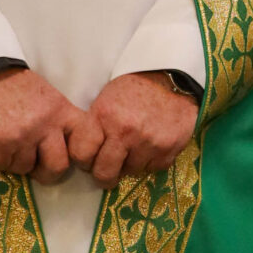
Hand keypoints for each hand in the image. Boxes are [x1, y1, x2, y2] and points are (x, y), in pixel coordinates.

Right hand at [0, 68, 84, 184]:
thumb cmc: (17, 88)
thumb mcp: (48, 98)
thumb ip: (60, 123)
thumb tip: (65, 154)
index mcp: (62, 111)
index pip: (89, 141)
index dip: (83, 156)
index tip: (73, 158)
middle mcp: (45, 126)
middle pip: (58, 167)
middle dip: (47, 171)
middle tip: (37, 164)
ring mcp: (21, 138)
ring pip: (26, 169)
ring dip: (17, 161)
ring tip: (9, 142)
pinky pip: (2, 167)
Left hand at [67, 71, 198, 186]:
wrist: (172, 78)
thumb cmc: (133, 87)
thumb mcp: (105, 98)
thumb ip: (94, 126)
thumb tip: (86, 157)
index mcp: (103, 115)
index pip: (81, 154)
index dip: (82, 160)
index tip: (88, 160)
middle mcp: (125, 132)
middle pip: (104, 173)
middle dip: (103, 175)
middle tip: (106, 169)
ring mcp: (149, 143)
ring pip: (130, 172)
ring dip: (130, 164)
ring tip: (134, 148)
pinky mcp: (169, 149)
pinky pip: (153, 169)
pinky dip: (151, 161)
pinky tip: (151, 145)